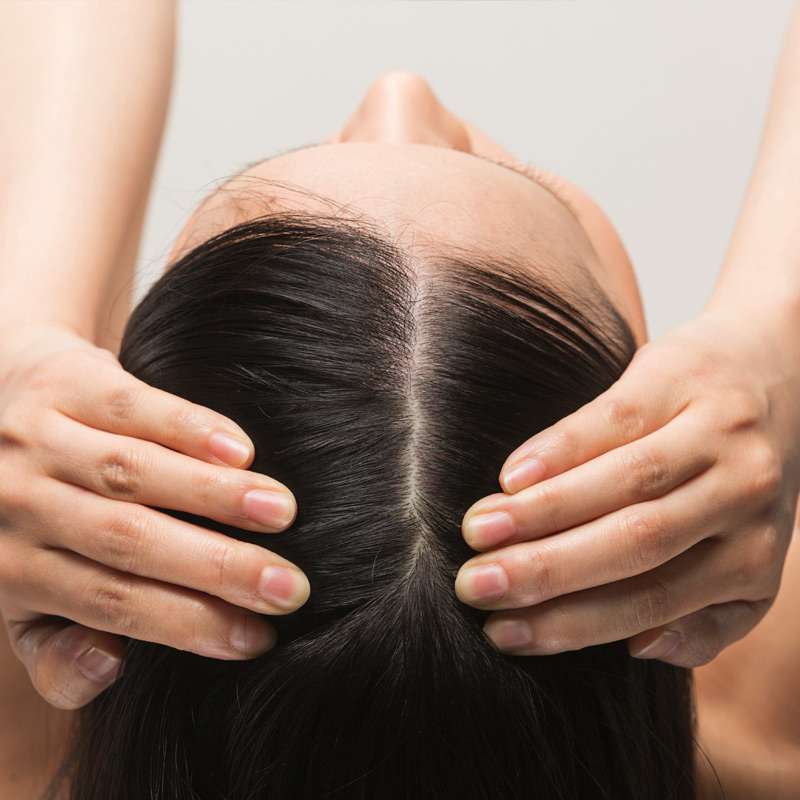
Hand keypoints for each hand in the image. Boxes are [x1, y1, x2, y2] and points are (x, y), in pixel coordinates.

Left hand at [0, 324, 308, 708]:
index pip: (110, 602)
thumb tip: (111, 667)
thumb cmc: (27, 518)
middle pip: (126, 540)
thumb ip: (56, 653)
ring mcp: (37, 438)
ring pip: (133, 472)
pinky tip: (242, 450)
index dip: (186, 623)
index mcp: (10, 571)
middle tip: (289, 587)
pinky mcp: (64, 382)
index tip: (257, 637)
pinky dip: (188, 427)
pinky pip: (130, 406)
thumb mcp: (22, 600)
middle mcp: (19, 504)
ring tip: (281, 512)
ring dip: (213, 494)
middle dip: (215, 568)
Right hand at [455, 306, 799, 666]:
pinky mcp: (679, 378)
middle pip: (636, 543)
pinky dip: (559, 450)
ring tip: (478, 531)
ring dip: (542, 512)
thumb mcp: (743, 556)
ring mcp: (715, 432)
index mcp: (753, 555)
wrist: (770, 370)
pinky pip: (613, 420)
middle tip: (475, 587)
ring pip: (623, 483)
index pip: (654, 601)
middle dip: (547, 572)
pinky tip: (511, 475)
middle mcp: (744, 495)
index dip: (573, 623)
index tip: (503, 633)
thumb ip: (707, 615)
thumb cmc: (733, 478)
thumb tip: (642, 648)